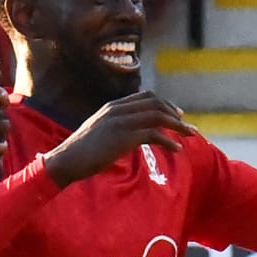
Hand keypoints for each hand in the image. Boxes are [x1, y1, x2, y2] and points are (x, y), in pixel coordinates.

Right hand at [40, 91, 194, 186]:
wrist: (66, 160)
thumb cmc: (81, 151)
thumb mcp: (98, 132)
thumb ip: (113, 127)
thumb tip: (126, 134)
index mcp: (113, 106)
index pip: (145, 96)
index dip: (164, 103)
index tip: (176, 114)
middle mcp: (118, 110)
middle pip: (155, 103)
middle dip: (174, 113)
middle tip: (186, 125)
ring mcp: (121, 122)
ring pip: (158, 116)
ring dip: (177, 126)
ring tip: (189, 135)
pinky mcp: (124, 137)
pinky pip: (154, 134)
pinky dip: (168, 141)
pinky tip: (176, 148)